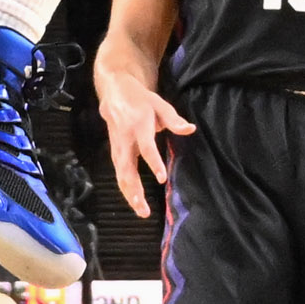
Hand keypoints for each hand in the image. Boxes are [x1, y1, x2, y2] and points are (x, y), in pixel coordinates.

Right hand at [97, 67, 195, 217]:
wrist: (114, 91)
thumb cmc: (140, 99)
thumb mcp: (159, 103)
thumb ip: (174, 119)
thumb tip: (190, 129)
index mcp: (138, 125)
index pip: (146, 147)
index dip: (153, 163)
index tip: (161, 178)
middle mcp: (125, 139)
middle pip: (128, 168)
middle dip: (134, 189)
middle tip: (143, 208)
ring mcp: (117, 147)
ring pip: (121, 175)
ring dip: (129, 194)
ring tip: (141, 211)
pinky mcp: (114, 152)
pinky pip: (119, 174)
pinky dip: (125, 189)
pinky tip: (134, 202)